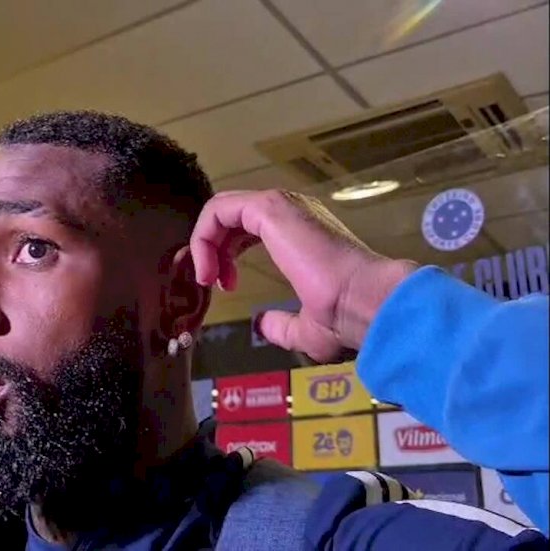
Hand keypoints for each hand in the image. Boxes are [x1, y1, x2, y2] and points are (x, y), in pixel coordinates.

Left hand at [189, 189, 416, 361]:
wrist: (365, 303)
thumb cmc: (343, 315)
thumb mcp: (307, 328)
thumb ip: (282, 324)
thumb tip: (262, 324)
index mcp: (302, 232)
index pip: (250, 228)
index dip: (228, 254)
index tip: (226, 287)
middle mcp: (292, 212)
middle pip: (232, 216)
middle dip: (212, 247)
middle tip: (211, 282)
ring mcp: (281, 206)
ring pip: (222, 209)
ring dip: (205, 243)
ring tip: (208, 278)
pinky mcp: (270, 207)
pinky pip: (220, 209)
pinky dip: (204, 237)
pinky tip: (209, 271)